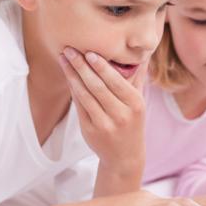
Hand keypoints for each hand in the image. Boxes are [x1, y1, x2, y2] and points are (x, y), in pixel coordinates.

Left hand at [58, 47, 146, 178]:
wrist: (124, 156)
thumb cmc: (132, 122)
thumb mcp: (139, 101)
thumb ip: (138, 77)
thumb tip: (142, 53)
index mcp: (135, 104)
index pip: (115, 81)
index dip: (101, 66)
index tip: (89, 51)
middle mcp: (121, 114)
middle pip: (97, 86)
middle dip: (81, 66)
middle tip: (69, 50)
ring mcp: (104, 124)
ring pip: (85, 95)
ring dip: (72, 75)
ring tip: (63, 59)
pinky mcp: (90, 130)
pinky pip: (79, 105)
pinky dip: (72, 89)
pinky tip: (67, 76)